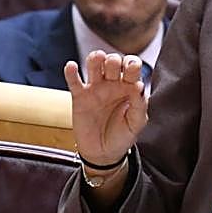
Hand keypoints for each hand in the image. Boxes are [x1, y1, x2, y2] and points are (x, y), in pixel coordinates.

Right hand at [65, 51, 148, 166]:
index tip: (132, 70)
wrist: (104, 153)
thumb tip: (140, 86)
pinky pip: (74, 81)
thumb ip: (140, 104)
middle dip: (113, 60)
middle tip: (114, 67)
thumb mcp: (136, 123)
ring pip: (93, 65)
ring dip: (95, 59)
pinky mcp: (80, 97)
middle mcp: (112, 84)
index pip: (131, 66)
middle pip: (112, 62)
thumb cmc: (123, 136)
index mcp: (129, 87)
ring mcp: (95, 89)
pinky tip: (72, 66)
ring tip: (97, 58)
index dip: (132, 63)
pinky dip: (71, 72)